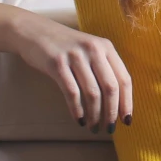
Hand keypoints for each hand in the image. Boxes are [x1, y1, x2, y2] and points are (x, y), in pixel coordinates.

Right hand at [11, 14, 133, 133]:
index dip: (127, 102)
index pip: (124, 79)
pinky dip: (77, 109)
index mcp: (106, 47)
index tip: (127, 121)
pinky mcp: (56, 63)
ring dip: (95, 114)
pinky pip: (71, 92)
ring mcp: (75, 55)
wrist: (34, 31)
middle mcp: (93, 49)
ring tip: (93, 127)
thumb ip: (103, 69)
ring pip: (92, 92)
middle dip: (112, 112)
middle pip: (110, 87)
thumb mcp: (89, 51)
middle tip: (110, 128)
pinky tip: (79, 120)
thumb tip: (116, 104)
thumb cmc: (65, 47)